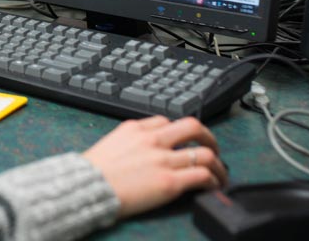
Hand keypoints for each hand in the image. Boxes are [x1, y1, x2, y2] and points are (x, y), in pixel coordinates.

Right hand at [82, 115, 227, 217]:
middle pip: (193, 127)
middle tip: (212, 148)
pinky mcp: (170, 181)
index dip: (180, 132)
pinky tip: (212, 185)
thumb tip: (144, 149)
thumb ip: (131, 141)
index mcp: (136, 128)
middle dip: (209, 137)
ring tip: (220, 174)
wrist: (88, 187)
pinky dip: (213, 180)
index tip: (185, 141)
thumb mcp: (111, 143)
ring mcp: (163, 160)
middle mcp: (153, 140)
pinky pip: (202, 176)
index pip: (167, 121)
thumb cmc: (94, 171)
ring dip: (218, 164)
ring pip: (206, 153)